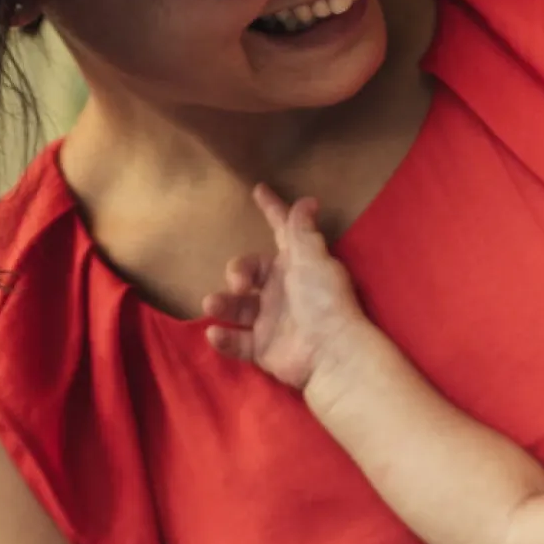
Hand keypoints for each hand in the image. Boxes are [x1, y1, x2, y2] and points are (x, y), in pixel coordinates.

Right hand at [203, 185, 364, 390]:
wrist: (329, 353)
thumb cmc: (324, 300)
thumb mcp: (313, 260)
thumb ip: (302, 231)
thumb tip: (307, 200)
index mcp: (296, 265)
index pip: (282, 231)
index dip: (272, 210)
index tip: (259, 189)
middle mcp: (281, 290)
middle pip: (248, 271)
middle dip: (237, 271)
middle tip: (239, 282)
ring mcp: (270, 321)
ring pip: (236, 307)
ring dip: (222, 303)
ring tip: (213, 303)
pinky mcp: (262, 348)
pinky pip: (237, 341)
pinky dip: (224, 338)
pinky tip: (216, 334)